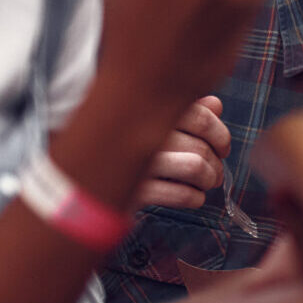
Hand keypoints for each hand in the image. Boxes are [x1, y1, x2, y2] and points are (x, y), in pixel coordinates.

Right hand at [132, 95, 227, 209]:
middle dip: (217, 162)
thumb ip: (184, 108)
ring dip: (210, 178)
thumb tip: (216, 105)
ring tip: (208, 182)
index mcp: (147, 109)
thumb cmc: (122, 144)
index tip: (223, 147)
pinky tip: (194, 197)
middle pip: (201, 145)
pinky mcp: (133, 191)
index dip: (219, 134)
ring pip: (196, 167)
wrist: (79, 177)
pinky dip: (195, 198)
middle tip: (216, 170)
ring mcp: (136, 162)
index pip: (200, 116)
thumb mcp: (150, 119)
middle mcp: (141, 132)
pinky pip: (179, 194)